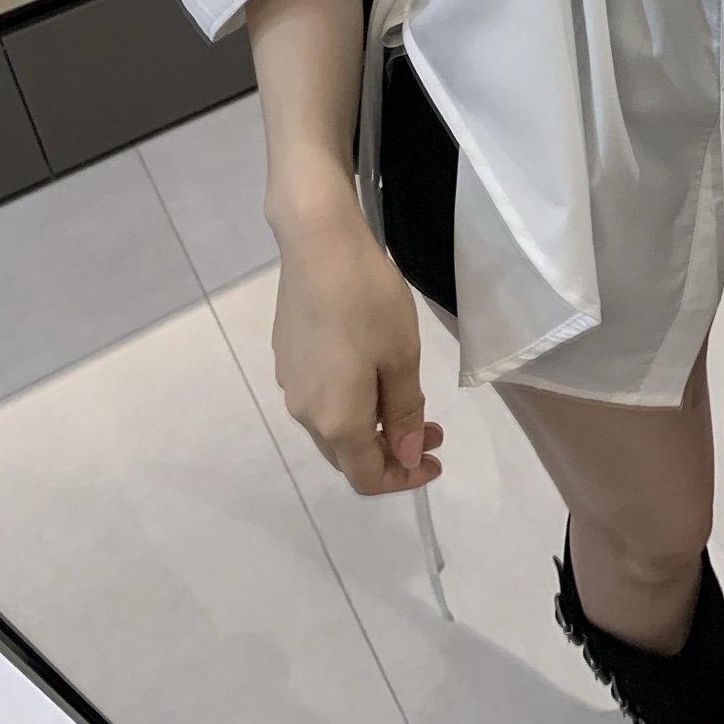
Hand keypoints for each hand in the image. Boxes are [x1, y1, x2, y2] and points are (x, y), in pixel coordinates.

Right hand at [269, 185, 444, 494]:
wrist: (318, 244)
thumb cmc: (369, 300)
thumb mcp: (402, 357)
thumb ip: (403, 413)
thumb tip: (405, 455)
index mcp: (336, 420)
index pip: (366, 477)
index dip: (404, 478)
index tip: (437, 459)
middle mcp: (305, 412)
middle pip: (347, 456)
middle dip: (392, 451)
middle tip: (433, 427)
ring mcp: (290, 383)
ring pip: (332, 426)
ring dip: (371, 425)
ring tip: (406, 395)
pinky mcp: (286, 356)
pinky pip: (321, 397)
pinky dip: (350, 401)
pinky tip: (370, 369)